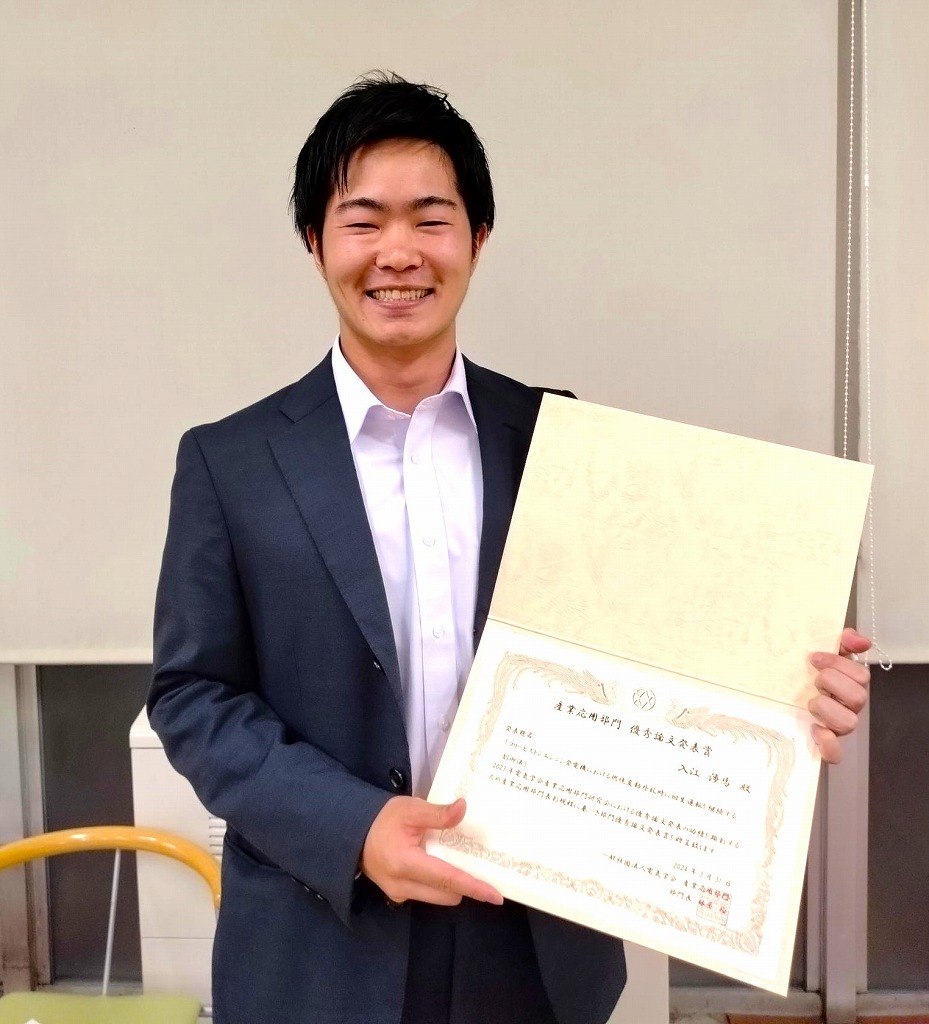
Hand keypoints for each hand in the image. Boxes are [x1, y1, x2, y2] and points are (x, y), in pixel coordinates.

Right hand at [360, 796, 503, 906]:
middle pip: (447, 893)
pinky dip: (438, 883)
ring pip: (439, 897)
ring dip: (451, 884)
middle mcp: (403, 886)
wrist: (353, 834)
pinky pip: (427, 894)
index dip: (473, 887)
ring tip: (454, 859)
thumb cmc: (382, 819)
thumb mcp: (410, 809)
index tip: (496, 896)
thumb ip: (438, 813)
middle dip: (464, 883)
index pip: (447, 879)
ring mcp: (399, 894)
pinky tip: (438, 863)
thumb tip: (463, 809)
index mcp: (406, 863)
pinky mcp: (398, 896)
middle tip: (476, 863)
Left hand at [808, 627, 871, 763]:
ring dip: (827, 708)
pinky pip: (835, 753)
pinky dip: (827, 743)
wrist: (775, 703)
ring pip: (849, 722)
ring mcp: (837, 728)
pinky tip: (814, 729)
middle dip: (832, 683)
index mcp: (848, 685)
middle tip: (814, 680)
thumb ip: (842, 642)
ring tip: (810, 702)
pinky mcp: (824, 746)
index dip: (838, 663)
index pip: (861, 675)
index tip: (813, 657)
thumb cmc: (803, 677)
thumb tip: (861, 640)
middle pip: (858, 697)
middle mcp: (847, 707)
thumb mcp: (822, 654)